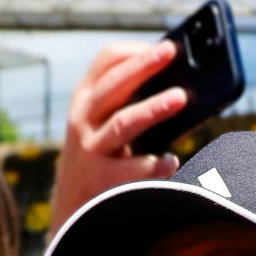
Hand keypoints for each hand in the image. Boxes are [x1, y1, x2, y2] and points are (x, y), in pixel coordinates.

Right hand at [49, 41, 188, 234]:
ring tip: (180, 98)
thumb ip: (130, 103)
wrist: (73, 207)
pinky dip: (155, 163)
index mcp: (86, 98)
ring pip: (123, 123)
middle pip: (114, 85)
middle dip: (143, 66)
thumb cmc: (102, 155)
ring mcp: (91, 149)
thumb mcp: (104, 122)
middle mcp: (82, 119)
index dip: (135, 51)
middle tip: (171, 53)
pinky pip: (132, 169)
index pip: (106, 61)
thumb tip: (182, 90)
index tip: (165, 47)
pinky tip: (171, 161)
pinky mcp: (102, 179)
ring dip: (152, 109)